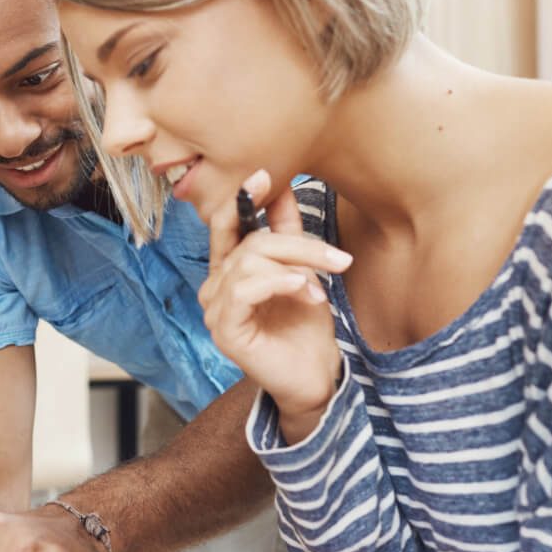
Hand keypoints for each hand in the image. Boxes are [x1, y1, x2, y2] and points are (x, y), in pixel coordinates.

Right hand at [200, 170, 351, 443]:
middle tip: (338, 257)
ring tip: (322, 284)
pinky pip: (245, 290)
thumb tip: (283, 186)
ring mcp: (214, 309)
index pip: (225, 226)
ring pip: (250, 262)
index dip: (241, 199)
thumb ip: (287, 233)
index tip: (264, 174)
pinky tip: (304, 290)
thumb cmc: (304, 329)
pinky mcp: (224, 330)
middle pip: (248, 243)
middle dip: (297, 244)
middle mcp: (214, 287)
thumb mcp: (301, 271)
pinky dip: (279, 283)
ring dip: (296, 265)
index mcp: (228, 271)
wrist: (314, 377)